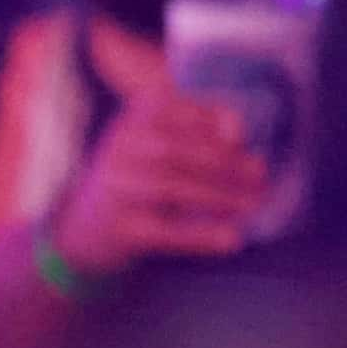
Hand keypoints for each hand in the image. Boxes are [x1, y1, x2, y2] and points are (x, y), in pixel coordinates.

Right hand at [50, 86, 266, 276]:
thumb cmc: (142, 176)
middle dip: (224, 162)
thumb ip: (200, 131)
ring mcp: (115, 188)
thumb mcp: (161, 143)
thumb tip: (240, 138)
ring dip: (220, 196)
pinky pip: (164, 231)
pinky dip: (201, 235)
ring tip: (253, 204)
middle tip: (260, 176)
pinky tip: (232, 239)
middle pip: (174, 150)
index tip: (241, 138)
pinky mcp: (119, 228)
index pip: (171, 108)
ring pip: (171, 188)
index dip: (212, 120)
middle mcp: (117, 149)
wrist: (85, 228)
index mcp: (131, 119)